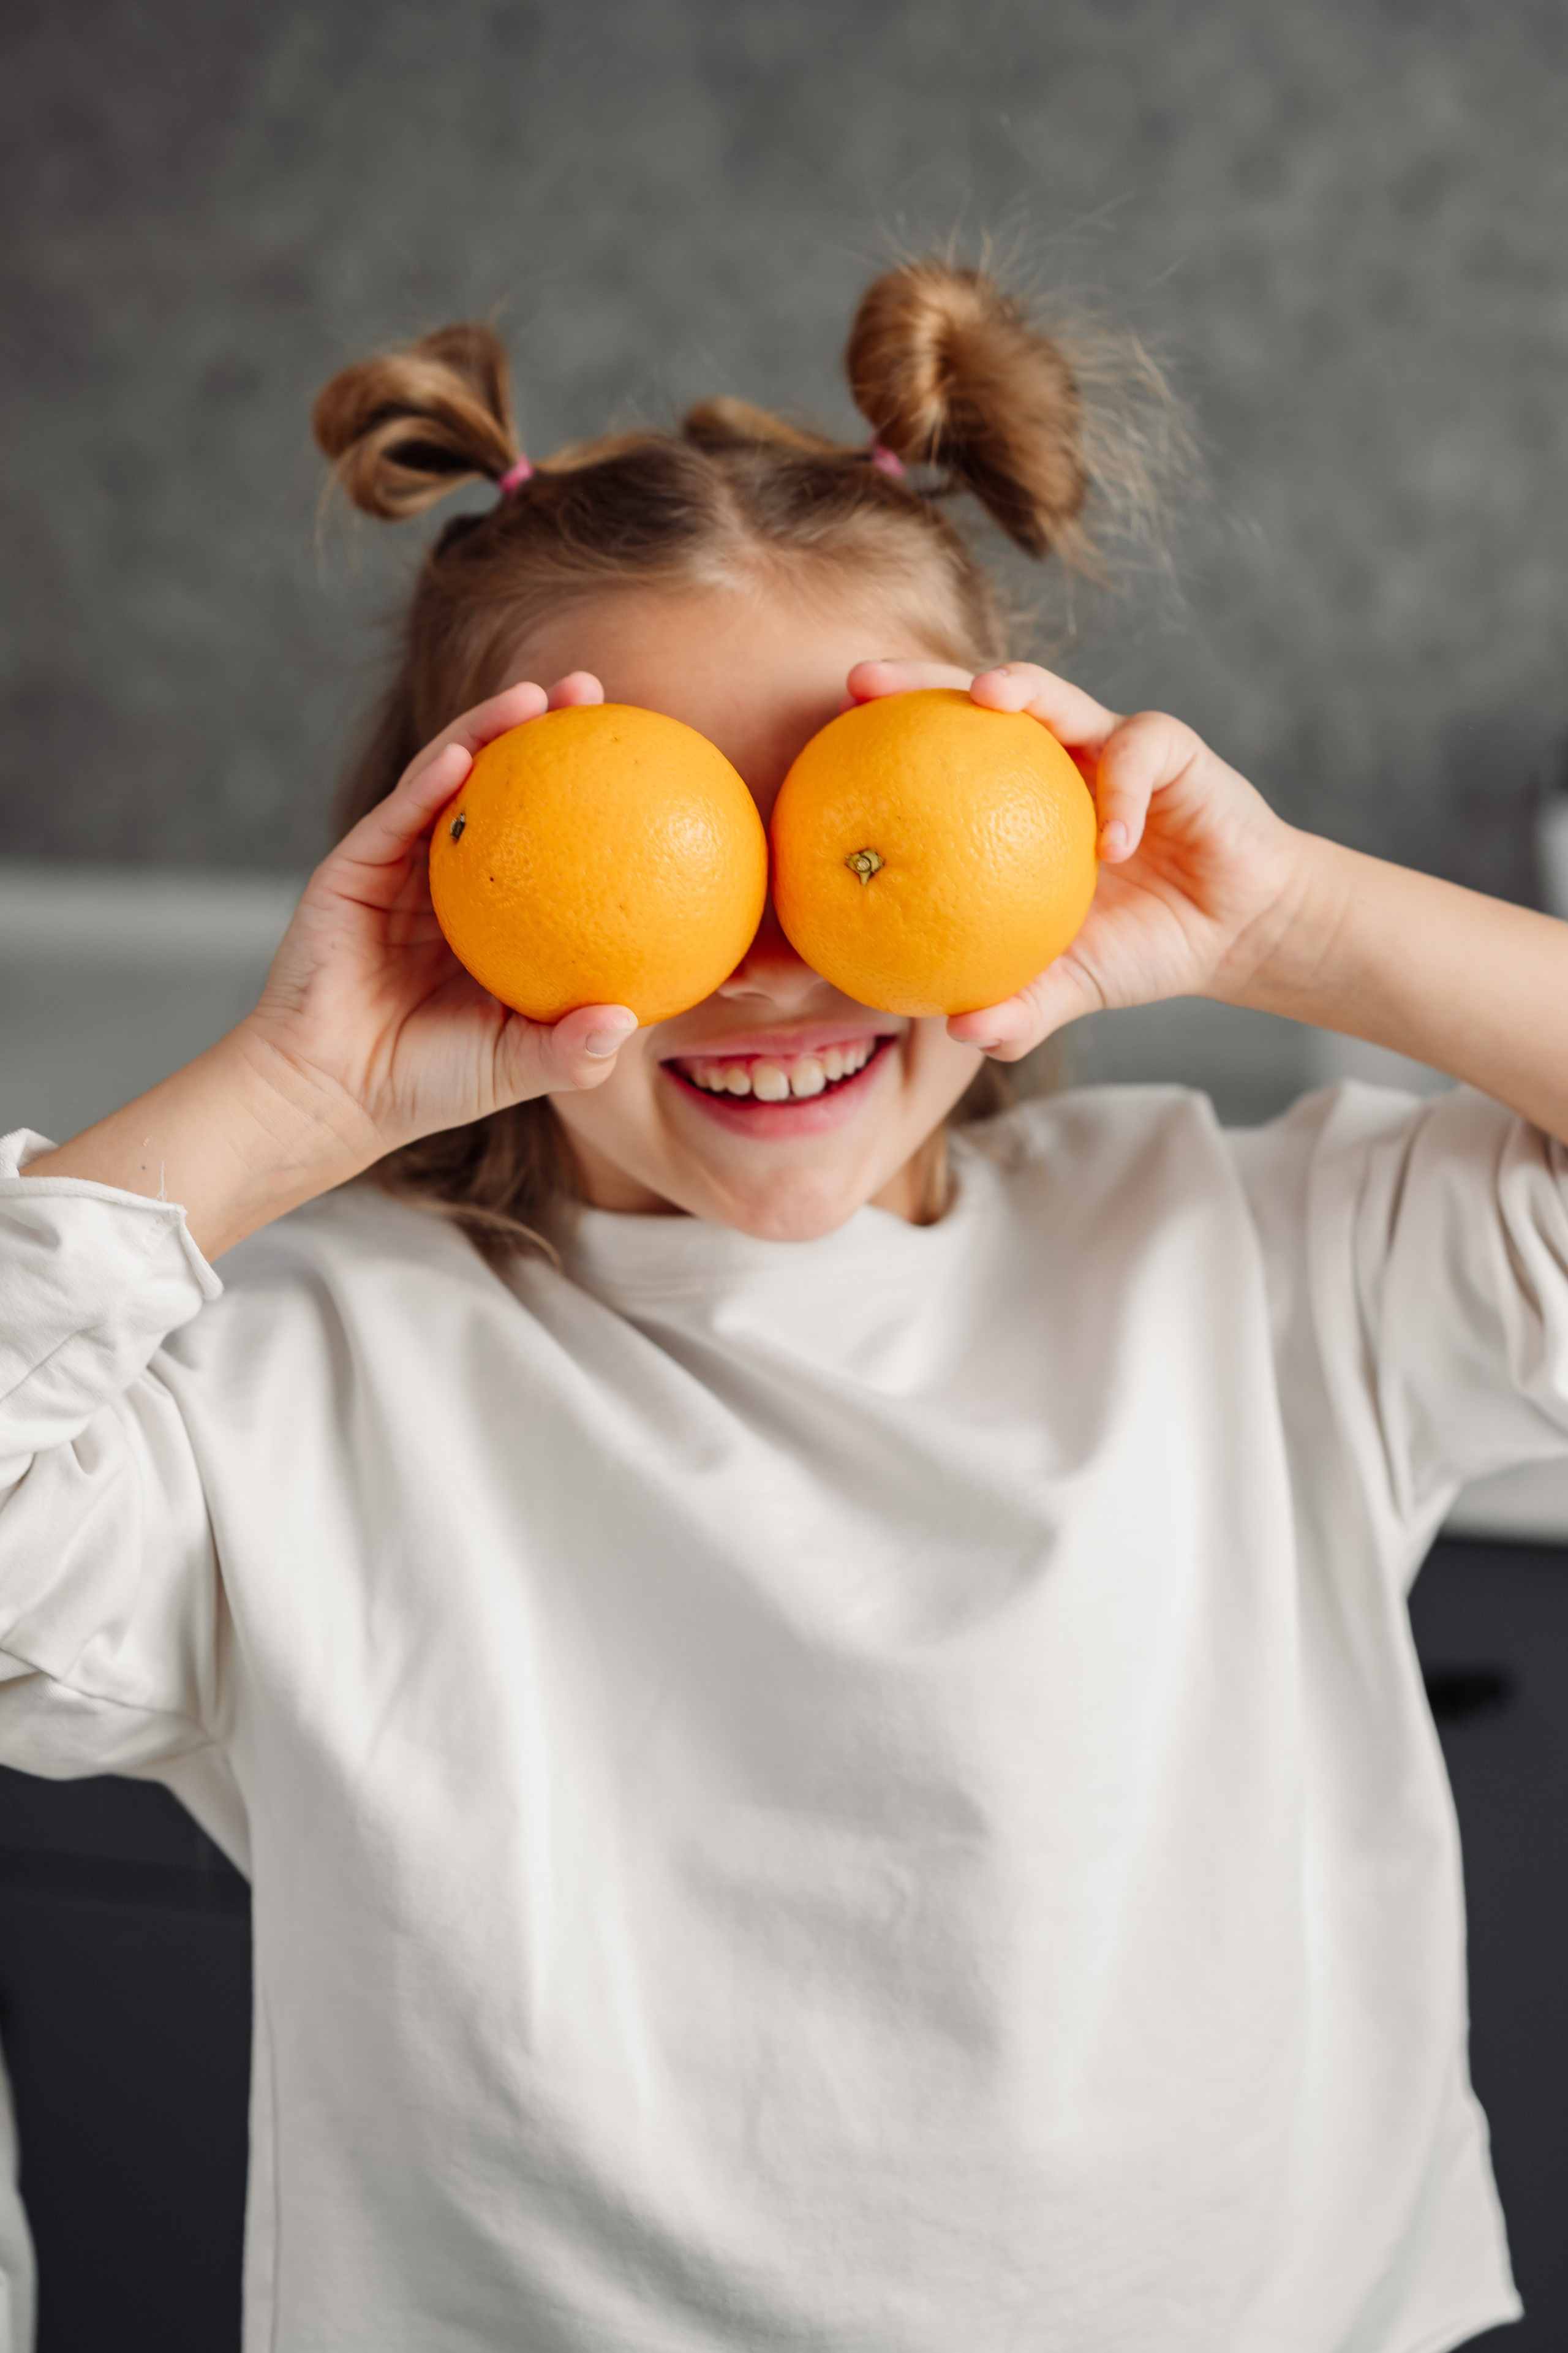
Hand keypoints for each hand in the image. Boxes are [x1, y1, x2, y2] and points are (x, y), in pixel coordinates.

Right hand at [28, 673, 643, 1256]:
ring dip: (488, 730)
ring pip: (448, 782)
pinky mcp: (353, 869)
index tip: (641, 760)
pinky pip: (398, 816)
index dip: (589, 794)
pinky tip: (466, 750)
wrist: (331, 1095)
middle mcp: (451, 882)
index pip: (551, 838)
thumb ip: (572, 1049)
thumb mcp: (518, 1066)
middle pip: (503, 789)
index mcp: (497, 917)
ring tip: (536, 695)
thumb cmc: (428, 1085)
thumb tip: (629, 1018)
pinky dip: (430, 782)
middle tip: (593, 693)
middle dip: (545, 732)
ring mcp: (400, 869)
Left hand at [847, 660, 1308, 1057]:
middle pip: (976, 700)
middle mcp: (1051, 758)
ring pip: (1058, 696)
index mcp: (1009, 800)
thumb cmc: (1137, 946)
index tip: (818, 746)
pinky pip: (1138, 756)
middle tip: (863, 681)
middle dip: (919, 677)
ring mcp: (1109, 747)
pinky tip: (1111, 841)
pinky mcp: (1175, 753)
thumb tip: (958, 1029)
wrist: (1231, 932)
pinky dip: (1121, 795)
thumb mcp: (1069, 983)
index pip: (934, 758)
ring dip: (1025, 688)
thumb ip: (1019, 1006)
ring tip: (992, 697)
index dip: (878, 746)